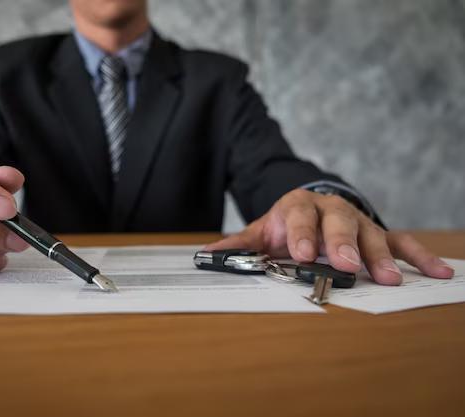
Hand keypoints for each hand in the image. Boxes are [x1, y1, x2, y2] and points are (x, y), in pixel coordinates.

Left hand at [206, 189, 453, 284]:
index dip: (301, 235)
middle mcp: (330, 211)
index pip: (299, 218)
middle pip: (339, 223)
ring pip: (371, 233)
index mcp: (298, 207)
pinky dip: (418, 255)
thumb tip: (206, 257)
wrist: (310, 206)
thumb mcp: (261, 230)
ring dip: (381, 256)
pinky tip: (437, 271)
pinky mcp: (377, 232)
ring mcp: (357, 221)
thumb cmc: (285, 223)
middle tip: (348, 264)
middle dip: (343, 244)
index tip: (301, 254)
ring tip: (390, 278)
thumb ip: (239, 245)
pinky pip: (401, 241)